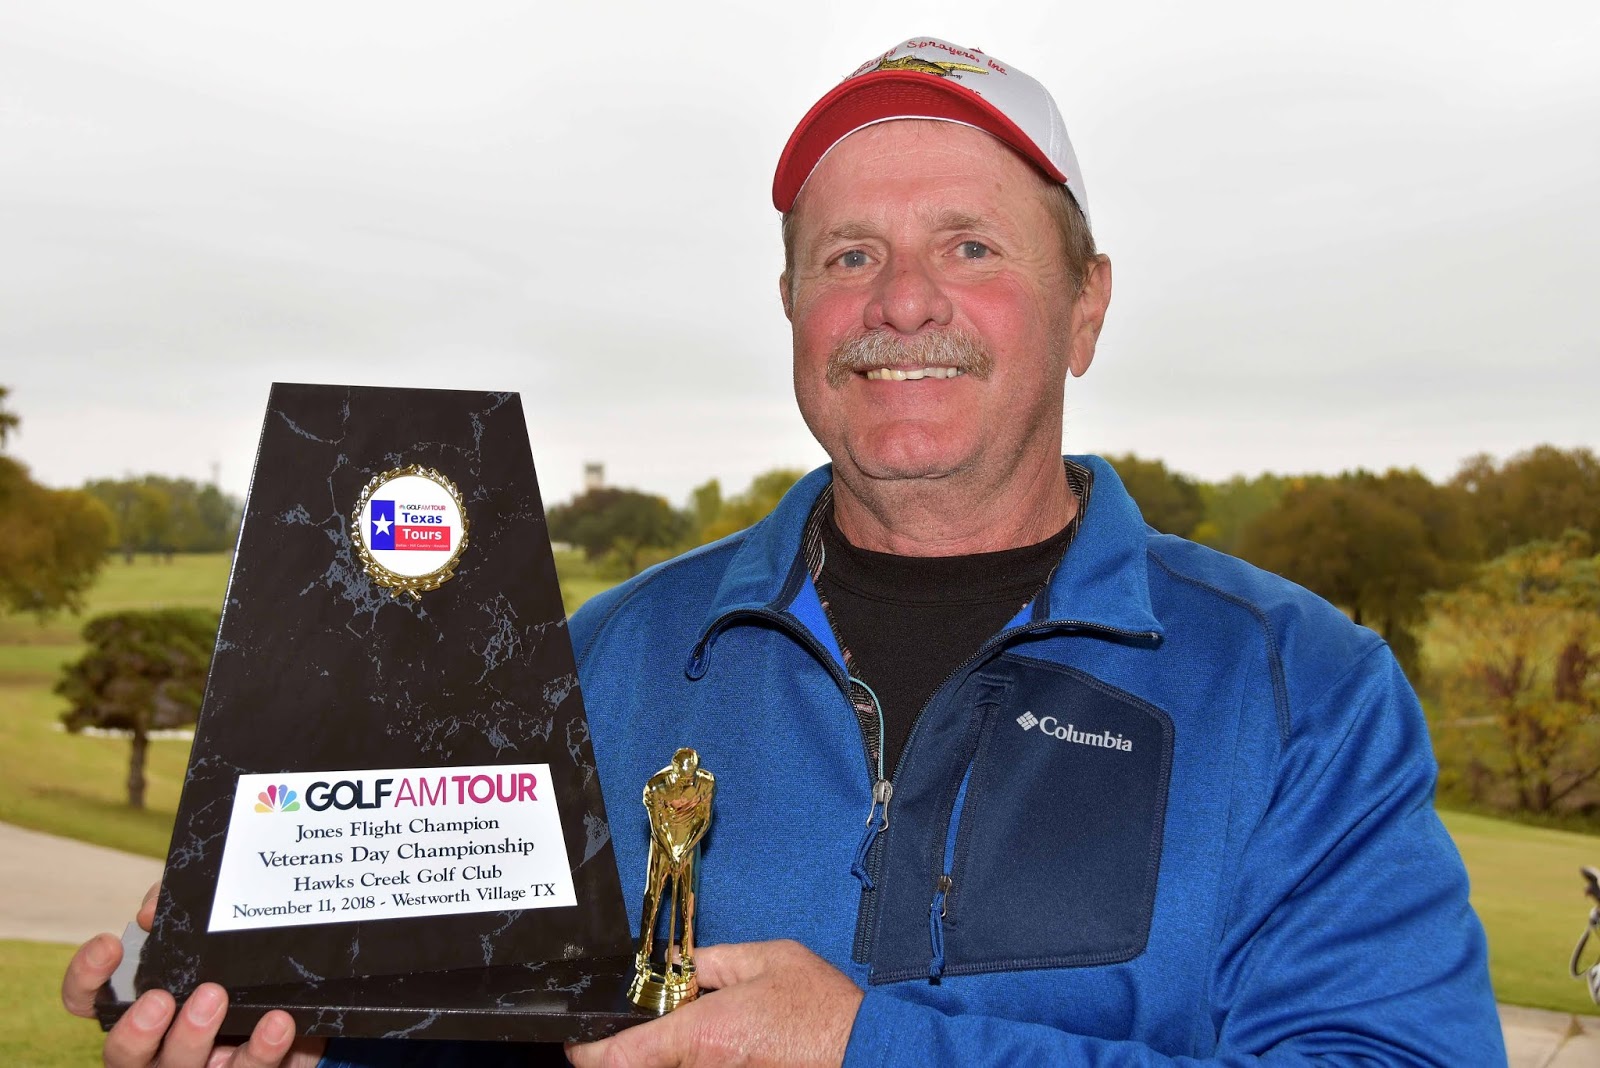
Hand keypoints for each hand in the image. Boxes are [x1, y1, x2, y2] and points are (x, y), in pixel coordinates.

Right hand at [61, 880, 324, 1067]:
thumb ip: (182, 912)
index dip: (87, 979)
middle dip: (137, 1031)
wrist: (307, 1003)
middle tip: (162, 999)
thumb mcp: (215, 933)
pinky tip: (278, 1023)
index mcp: (142, 1008)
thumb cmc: (240, 967)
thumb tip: (151, 910)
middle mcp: (159, 1049)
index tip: (111, 944)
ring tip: (216, 998)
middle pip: (123, 1055)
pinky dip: (263, 1050)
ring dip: (193, 1039)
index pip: (92, 1002)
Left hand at [567, 940, 862, 1067]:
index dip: (590, 1052)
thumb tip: (676, 963)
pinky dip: (697, 1061)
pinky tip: (728, 1045)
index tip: (579, 1045)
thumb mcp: (764, 960)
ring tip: (711, 1031)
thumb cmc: (821, 1011)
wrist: (863, 1052)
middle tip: (652, 1021)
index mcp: (700, 1035)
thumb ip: (711, 961)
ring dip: (671, 1055)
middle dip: (638, 1048)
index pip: (620, 1056)